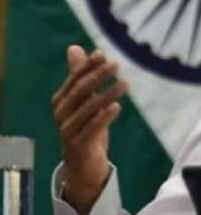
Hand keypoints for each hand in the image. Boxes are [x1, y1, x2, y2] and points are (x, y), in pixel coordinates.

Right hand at [51, 45, 127, 214]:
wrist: (82, 166)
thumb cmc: (85, 128)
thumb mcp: (85, 102)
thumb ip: (80, 77)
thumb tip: (74, 48)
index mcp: (61, 101)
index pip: (74, 79)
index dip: (87, 66)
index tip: (102, 53)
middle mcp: (61, 114)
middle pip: (80, 91)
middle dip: (98, 76)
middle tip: (116, 64)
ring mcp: (68, 130)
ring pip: (88, 109)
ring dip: (107, 94)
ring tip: (125, 83)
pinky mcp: (79, 145)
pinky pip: (91, 129)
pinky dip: (103, 117)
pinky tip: (117, 107)